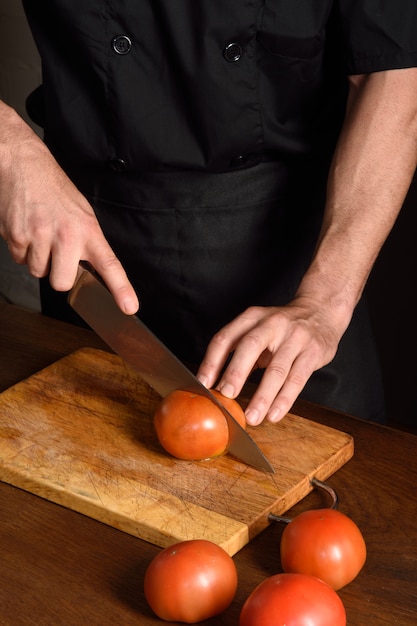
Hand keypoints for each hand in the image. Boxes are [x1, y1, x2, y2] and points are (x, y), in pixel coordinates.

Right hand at [0, 106, 137, 313]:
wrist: (24, 165)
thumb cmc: (56, 191)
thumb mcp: (83, 214)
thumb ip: (88, 244)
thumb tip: (93, 273)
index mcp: (88, 230)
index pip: (109, 264)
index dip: (121, 289)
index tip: (129, 307)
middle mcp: (66, 235)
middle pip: (62, 283)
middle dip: (58, 275)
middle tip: (57, 253)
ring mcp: (40, 236)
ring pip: (38, 273)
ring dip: (38, 260)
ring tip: (40, 234)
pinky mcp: (16, 236)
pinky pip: (19, 260)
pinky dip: (22, 250)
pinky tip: (27, 229)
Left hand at [196, 302, 342, 425]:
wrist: (321, 311)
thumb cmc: (282, 327)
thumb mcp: (257, 328)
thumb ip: (239, 351)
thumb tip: (216, 383)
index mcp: (252, 317)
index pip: (226, 338)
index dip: (212, 361)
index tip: (203, 383)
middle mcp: (272, 323)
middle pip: (250, 346)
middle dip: (236, 372)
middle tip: (226, 395)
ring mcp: (295, 337)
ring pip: (277, 369)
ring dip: (263, 396)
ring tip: (252, 417)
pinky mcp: (313, 352)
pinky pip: (297, 379)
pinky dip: (285, 399)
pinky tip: (274, 414)